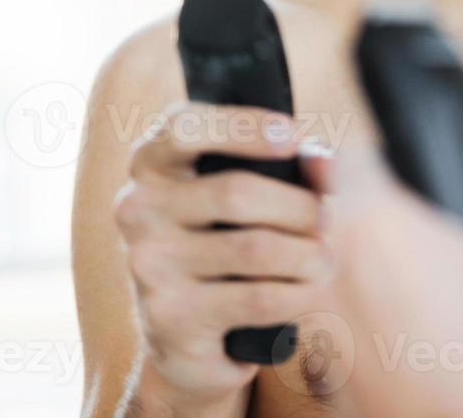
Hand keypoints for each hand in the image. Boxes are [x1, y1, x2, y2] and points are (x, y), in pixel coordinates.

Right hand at [112, 103, 332, 413]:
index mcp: (151, 164)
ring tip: (323, 261)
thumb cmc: (230, 242)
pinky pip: (259, 298)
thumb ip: (294, 166)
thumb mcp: (253, 195)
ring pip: (256, 249)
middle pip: (237, 193)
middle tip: (325, 220)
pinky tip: (306, 292)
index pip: (183, 128)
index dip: (243, 126)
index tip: (294, 137)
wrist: (188, 336)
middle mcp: (137, 210)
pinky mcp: (170, 320)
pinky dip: (299, 293)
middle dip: (300, 207)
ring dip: (309, 255)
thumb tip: (326, 165)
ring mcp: (148, 267)